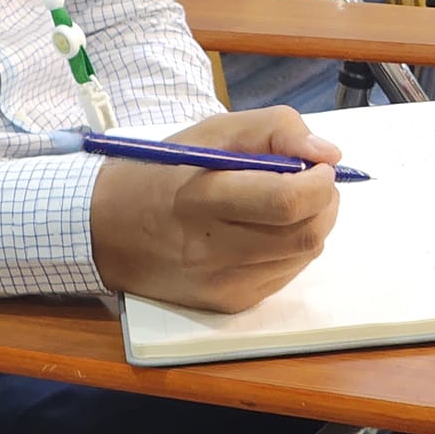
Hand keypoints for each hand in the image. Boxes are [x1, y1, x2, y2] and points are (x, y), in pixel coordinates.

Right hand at [89, 106, 341, 312]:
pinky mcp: (228, 303)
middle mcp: (213, 250)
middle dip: (325, 203)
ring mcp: (223, 283)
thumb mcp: (211, 131)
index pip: (287, 202)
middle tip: (313, 181)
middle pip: (306, 235)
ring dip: (312, 226)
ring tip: (287, 203)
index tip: (319, 164)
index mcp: (203, 198)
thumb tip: (328, 153)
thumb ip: (274, 129)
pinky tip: (266, 231)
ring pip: (303, 258)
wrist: (106, 229)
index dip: (319, 181)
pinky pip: (284, 276)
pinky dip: (291, 250)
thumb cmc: (161, 171)